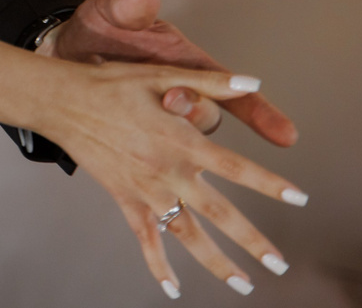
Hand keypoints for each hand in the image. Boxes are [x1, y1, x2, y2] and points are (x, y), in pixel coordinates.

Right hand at [41, 62, 306, 296]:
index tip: (299, 199)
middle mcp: (169, 172)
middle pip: (220, 214)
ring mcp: (147, 190)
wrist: (62, 102)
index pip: (237, 168)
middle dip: (253, 242)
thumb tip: (252, 82)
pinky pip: (145, 238)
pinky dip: (158, 265)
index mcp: (182, 141)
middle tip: (279, 264)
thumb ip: (209, 81)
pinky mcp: (125, 200)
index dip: (270, 184)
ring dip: (218, 263)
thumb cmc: (109, 84)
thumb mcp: (158, 74)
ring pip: (188, 235)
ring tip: (243, 285)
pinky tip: (173, 288)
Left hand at [43, 0, 297, 147]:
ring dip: (177, 140)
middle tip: (172, 99)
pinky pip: (156, 160)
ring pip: (186, 144)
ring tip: (154, 124)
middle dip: (196, 112)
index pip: (230, 88)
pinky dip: (157, 172)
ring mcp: (158, 120)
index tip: (286, 136)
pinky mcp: (137, 137)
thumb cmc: (97, 29)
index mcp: (183, 63)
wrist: (62, 50)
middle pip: (206, 117)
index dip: (260, 112)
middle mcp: (179, 95)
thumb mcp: (109, 11)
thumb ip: (126, 4)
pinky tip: (153, 189)